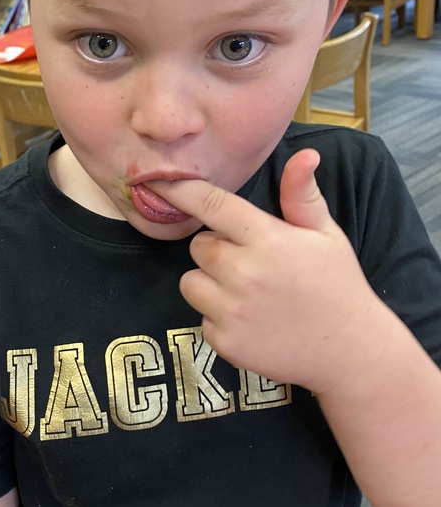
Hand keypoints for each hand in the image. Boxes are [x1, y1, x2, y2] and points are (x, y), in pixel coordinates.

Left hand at [166, 150, 378, 392]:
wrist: (348, 351)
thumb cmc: (336, 285)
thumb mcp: (326, 235)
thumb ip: (302, 196)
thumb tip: (305, 154)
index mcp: (268, 240)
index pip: (212, 205)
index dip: (180, 191)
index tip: (157, 182)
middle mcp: (245, 273)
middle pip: (198, 246)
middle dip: (216, 250)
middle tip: (250, 262)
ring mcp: (232, 311)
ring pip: (191, 282)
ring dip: (209, 284)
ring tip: (246, 292)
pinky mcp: (225, 341)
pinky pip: (201, 318)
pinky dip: (218, 318)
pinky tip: (250, 320)